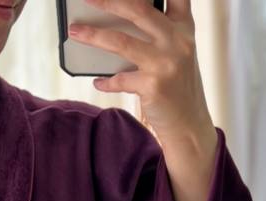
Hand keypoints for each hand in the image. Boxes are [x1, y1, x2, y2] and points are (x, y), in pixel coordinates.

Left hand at [67, 0, 214, 146]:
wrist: (189, 124)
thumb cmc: (178, 86)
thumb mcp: (178, 53)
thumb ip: (160, 32)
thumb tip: (119, 19)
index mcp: (184, 27)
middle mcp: (178, 41)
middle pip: (138, 9)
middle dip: (108, 1)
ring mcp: (166, 63)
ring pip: (121, 41)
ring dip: (93, 35)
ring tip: (76, 32)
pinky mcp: (154, 86)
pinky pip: (119, 79)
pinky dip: (106, 82)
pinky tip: (98, 82)